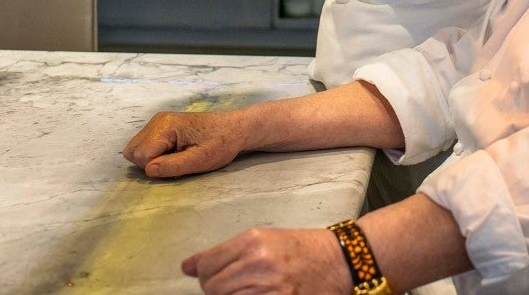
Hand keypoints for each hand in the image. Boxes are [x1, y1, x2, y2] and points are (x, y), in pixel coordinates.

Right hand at [122, 110, 246, 178]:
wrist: (235, 128)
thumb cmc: (221, 143)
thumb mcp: (200, 160)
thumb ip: (172, 166)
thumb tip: (148, 170)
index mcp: (165, 125)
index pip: (140, 155)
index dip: (156, 166)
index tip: (178, 163)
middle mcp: (157, 120)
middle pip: (133, 151)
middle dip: (149, 163)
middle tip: (176, 161)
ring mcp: (158, 121)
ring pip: (136, 148)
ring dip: (152, 158)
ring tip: (177, 156)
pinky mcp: (161, 126)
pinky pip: (145, 145)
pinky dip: (155, 153)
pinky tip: (175, 151)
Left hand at [182, 227, 350, 294]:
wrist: (341, 261)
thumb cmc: (303, 249)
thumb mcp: (265, 239)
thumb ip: (225, 252)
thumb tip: (187, 266)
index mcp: (252, 241)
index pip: (206, 265)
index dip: (204, 273)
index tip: (212, 275)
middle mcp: (257, 263)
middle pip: (212, 288)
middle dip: (217, 289)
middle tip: (234, 285)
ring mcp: (268, 288)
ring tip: (248, 290)